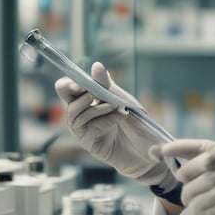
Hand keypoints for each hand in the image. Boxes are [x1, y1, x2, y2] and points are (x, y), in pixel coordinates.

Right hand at [55, 62, 178, 190]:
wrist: (148, 148)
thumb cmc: (135, 122)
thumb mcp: (122, 99)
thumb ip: (107, 84)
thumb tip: (96, 65)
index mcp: (87, 98)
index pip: (68, 86)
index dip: (70, 83)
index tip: (80, 83)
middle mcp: (81, 112)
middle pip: (66, 98)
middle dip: (77, 92)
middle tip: (94, 93)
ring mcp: (83, 128)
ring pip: (75, 113)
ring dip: (97, 107)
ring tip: (115, 106)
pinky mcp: (89, 142)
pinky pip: (87, 128)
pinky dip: (103, 120)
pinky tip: (118, 118)